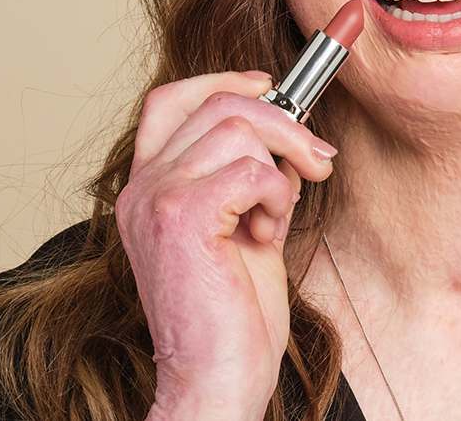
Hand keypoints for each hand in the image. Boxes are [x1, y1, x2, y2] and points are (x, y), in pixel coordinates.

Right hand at [114, 70, 338, 419]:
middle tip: (317, 161)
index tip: (271, 86)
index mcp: (151, 186)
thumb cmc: (233, 312)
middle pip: (218, 103)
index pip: (171, 100)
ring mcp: (157, 199)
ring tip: (280, 215)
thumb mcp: (245, 225)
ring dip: (282, 165)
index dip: (223, 80)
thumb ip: (252, 176)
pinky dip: (278, 196)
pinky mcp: (181, 218)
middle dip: (284, 122)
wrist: (216, 379)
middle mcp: (142, 186)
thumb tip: (291, 130)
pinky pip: (253, 171)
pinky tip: (269, 235)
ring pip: (239, 127)